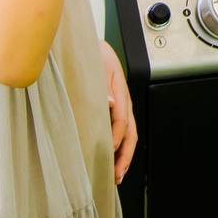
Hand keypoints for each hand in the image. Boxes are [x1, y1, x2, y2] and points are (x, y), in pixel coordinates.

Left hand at [104, 44, 137, 181]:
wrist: (87, 44)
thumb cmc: (91, 53)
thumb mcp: (96, 64)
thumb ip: (102, 84)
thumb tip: (110, 103)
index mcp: (120, 89)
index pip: (122, 119)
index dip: (116, 138)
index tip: (109, 152)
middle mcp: (122, 100)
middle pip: (131, 132)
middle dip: (125, 155)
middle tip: (117, 173)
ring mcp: (118, 105)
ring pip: (127, 134)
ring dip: (123, 155)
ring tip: (116, 173)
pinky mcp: (112, 108)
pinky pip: (119, 130)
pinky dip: (117, 146)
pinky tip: (110, 156)